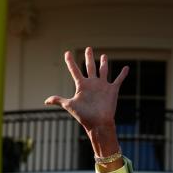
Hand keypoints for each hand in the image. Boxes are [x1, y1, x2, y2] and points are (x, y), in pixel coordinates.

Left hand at [45, 47, 126, 164]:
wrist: (98, 123)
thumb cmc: (84, 116)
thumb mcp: (70, 106)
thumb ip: (59, 100)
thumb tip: (46, 101)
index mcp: (82, 85)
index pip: (74, 70)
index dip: (70, 62)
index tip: (67, 53)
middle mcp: (92, 84)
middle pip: (90, 67)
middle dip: (89, 57)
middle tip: (88, 48)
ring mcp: (102, 86)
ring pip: (103, 70)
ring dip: (103, 63)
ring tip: (103, 55)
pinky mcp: (112, 90)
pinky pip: (118, 80)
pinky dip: (123, 74)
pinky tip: (126, 68)